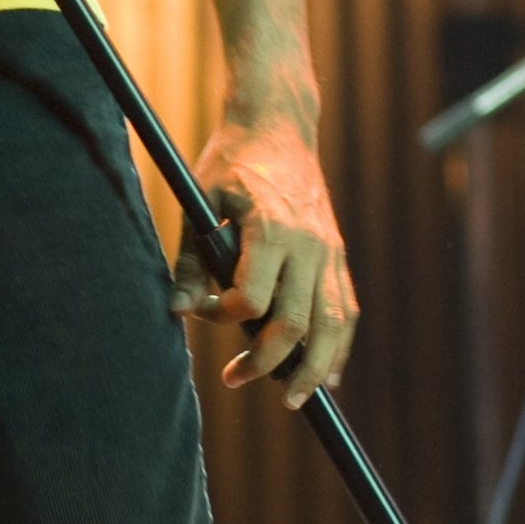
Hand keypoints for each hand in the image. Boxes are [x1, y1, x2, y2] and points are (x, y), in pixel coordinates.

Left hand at [174, 118, 357, 399]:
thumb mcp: (200, 204)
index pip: (251, 299)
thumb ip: (190, 261)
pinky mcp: (339, 255)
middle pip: (297, 323)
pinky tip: (326, 373)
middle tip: (236, 379)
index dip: (225, 318)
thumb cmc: (231, 163)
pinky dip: (339, 345)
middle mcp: (309, 245)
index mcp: (270, 229)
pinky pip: (346, 309)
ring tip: (293, 397)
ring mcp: (330, 251)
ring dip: (314, 367)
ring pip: (334, 324)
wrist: (278, 126)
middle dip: (268, 362)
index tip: (206, 313)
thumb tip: (178, 312)